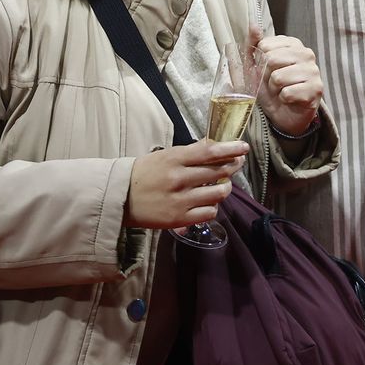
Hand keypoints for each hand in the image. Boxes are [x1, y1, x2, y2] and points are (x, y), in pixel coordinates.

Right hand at [125, 141, 247, 228]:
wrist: (120, 198)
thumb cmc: (143, 173)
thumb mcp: (164, 156)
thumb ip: (189, 153)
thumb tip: (213, 145)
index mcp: (174, 159)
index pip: (209, 151)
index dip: (230, 148)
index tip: (243, 147)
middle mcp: (179, 179)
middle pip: (217, 171)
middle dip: (233, 166)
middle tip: (238, 163)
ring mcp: (180, 200)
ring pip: (217, 194)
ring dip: (225, 188)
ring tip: (224, 185)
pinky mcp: (180, 219)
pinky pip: (208, 213)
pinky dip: (213, 207)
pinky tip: (209, 203)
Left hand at [251, 28, 323, 135]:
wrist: (284, 114)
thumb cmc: (271, 87)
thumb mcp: (256, 65)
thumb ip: (253, 44)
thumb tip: (253, 25)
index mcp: (292, 44)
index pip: (264, 46)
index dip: (259, 62)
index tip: (266, 70)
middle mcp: (306, 53)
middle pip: (271, 59)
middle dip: (266, 76)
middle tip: (273, 83)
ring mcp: (313, 71)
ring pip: (278, 77)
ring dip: (274, 89)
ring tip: (281, 91)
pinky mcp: (315, 89)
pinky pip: (287, 93)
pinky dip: (284, 99)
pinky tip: (290, 99)